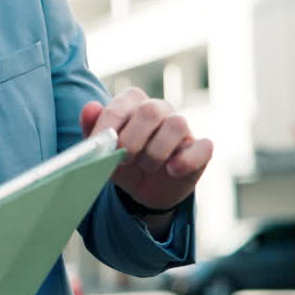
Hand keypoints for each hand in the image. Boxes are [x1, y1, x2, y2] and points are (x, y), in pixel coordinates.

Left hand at [80, 88, 212, 211]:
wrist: (143, 190)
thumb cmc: (121, 161)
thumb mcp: (103, 150)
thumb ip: (93, 128)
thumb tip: (91, 107)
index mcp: (132, 103)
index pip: (121, 104)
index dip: (109, 127)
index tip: (103, 149)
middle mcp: (159, 109)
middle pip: (150, 110)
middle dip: (132, 139)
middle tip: (125, 158)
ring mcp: (182, 128)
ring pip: (177, 124)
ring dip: (157, 152)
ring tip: (146, 166)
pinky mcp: (200, 148)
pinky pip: (203, 146)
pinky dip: (186, 161)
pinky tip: (171, 171)